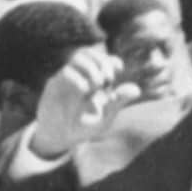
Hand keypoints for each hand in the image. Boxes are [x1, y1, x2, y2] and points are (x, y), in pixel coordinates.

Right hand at [28, 44, 139, 158]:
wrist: (60, 138)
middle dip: (102, 61)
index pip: (103, 59)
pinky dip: (79, 78)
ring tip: (97, 84)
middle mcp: (80, 75)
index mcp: (93, 80)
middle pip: (90, 52)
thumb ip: (118, 103)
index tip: (118, 71)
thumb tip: (137, 89)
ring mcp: (67, 77)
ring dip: (91, 66)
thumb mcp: (104, 118)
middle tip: (108, 79)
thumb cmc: (82, 127)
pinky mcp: (54, 84)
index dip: (112, 61)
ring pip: (78, 57)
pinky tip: (85, 90)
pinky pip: (66, 72)